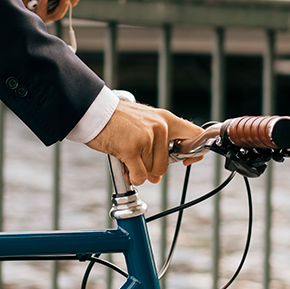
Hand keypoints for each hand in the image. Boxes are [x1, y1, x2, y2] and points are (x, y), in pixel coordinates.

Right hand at [86, 100, 202, 185]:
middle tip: (137, 160)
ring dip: (138, 171)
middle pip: (165, 165)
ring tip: (126, 156)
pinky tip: (125, 167)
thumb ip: (156, 144)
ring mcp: (146, 138)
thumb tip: (157, 175)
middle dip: (151, 169)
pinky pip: (139, 176)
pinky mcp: (132, 149)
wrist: (94, 110)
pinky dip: (132, 177)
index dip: (195, 152)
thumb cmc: (116, 119)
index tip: (187, 160)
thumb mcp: (143, 122)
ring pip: (151, 172)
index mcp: (166, 119)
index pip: (195, 135)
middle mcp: (160, 127)